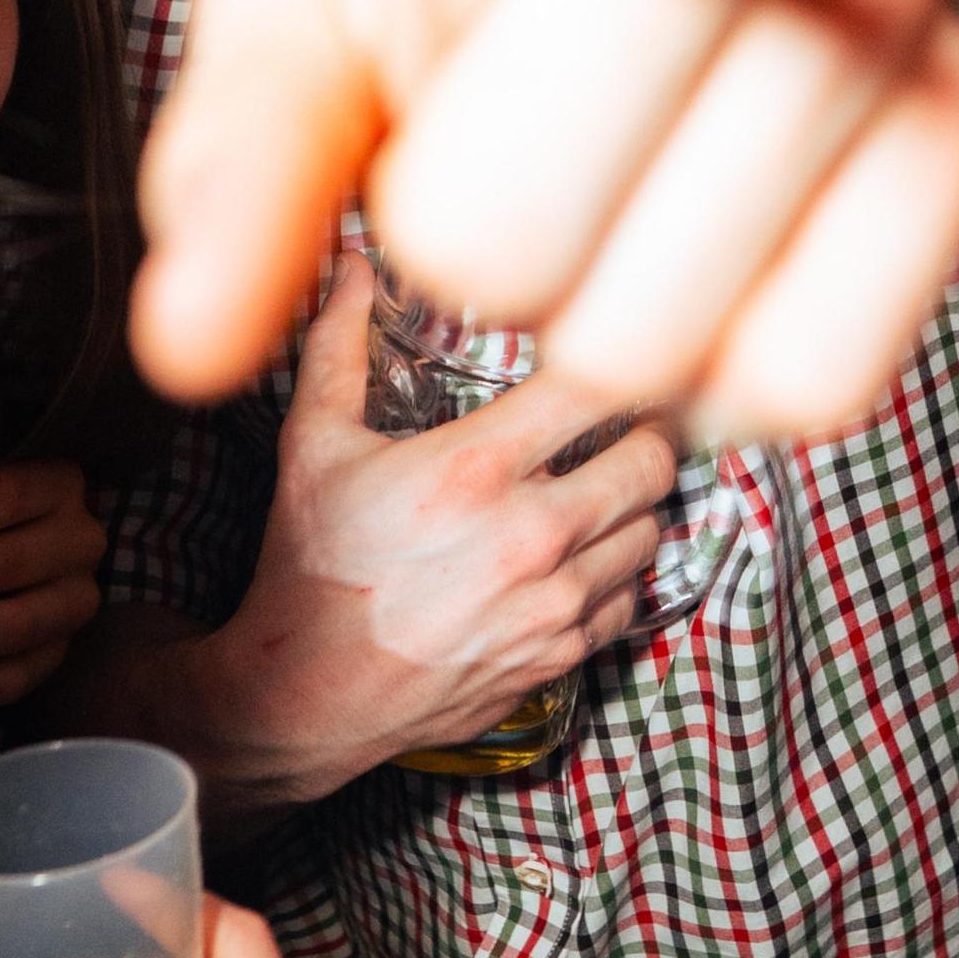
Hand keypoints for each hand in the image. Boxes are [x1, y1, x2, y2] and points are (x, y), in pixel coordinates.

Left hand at [131, 0, 958, 444]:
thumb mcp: (318, 15)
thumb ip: (241, 159)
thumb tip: (180, 347)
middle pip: (514, 212)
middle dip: (456, 254)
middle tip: (477, 183)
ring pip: (653, 324)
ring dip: (586, 327)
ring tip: (596, 212)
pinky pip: (808, 375)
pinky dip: (720, 387)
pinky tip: (696, 279)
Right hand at [195, 253, 675, 801]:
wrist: (306, 694)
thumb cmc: (311, 565)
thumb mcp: (312, 444)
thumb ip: (338, 344)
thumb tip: (350, 263)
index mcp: (476, 468)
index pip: (599, 385)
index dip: (621, 358)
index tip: (617, 353)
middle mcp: (531, 535)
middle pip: (652, 461)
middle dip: (648, 433)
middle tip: (633, 419)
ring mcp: (554, 602)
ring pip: (650, 531)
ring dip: (635, 504)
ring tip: (605, 485)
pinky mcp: (560, 654)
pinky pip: (628, 598)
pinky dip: (616, 572)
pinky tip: (582, 554)